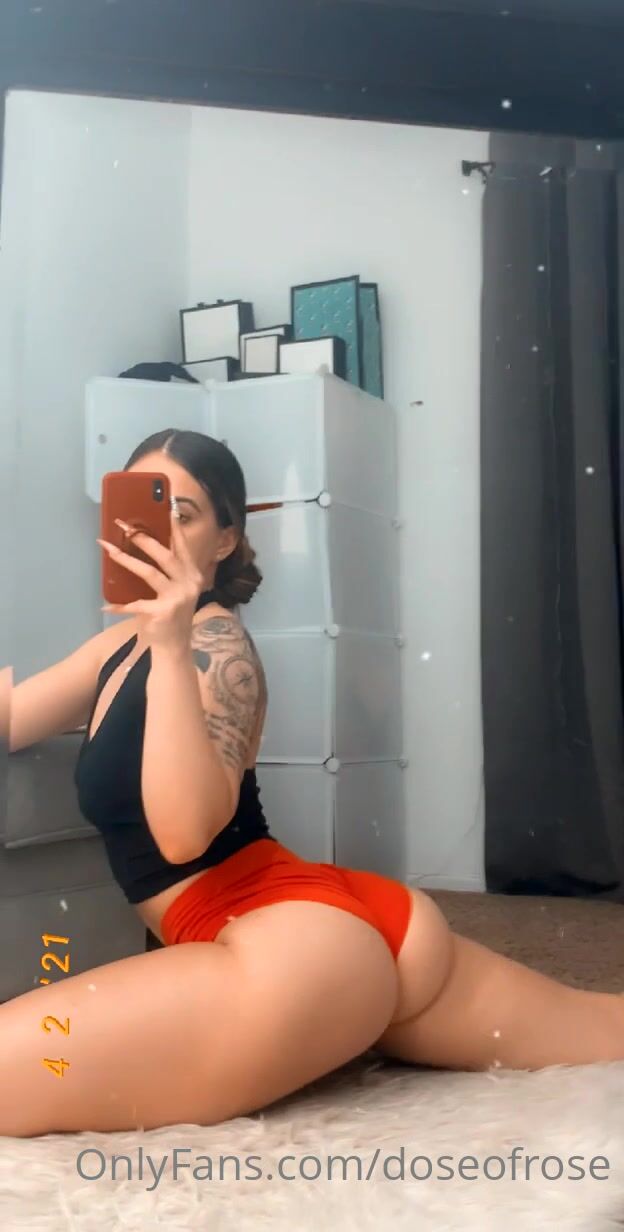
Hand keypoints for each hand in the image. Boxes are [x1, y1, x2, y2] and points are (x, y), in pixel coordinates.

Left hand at [98, 510, 204, 650]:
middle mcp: (189, 583)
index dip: (175, 528)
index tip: (167, 508)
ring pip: (149, 572)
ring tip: (108, 548)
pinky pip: (136, 604)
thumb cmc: (171, 617)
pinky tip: (106, 607)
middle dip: (142, 538)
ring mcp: (177, 598)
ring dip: (126, 559)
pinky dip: (119, 606)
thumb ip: (169, 573)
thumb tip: (147, 547)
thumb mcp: (176, 591)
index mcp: (192, 576)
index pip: (183, 547)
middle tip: (123, 525)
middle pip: (164, 554)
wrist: (175, 648)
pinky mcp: (163, 612)